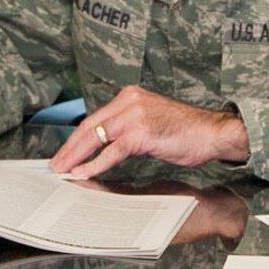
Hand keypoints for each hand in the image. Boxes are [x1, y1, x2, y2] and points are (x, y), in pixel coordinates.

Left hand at [50, 86, 248, 178]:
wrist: (212, 132)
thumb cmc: (186, 131)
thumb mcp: (150, 122)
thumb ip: (127, 128)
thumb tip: (103, 146)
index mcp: (129, 96)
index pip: (95, 118)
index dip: (76, 138)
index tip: (64, 153)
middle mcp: (129, 101)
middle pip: (90, 126)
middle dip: (69, 148)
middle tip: (55, 164)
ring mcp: (135, 115)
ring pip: (96, 137)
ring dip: (77, 156)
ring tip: (64, 170)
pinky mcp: (142, 132)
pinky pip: (112, 151)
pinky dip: (95, 163)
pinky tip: (84, 172)